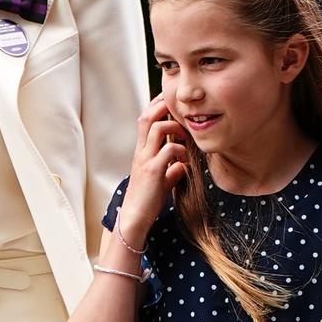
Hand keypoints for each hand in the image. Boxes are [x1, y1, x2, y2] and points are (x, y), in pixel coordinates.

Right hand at [117, 95, 189, 241]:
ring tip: (186, 137)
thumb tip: (183, 167)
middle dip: (163, 106)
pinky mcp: (153, 171)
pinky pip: (168, 151)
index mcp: (141, 151)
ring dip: (175, 127)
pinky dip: (180, 152)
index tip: (171, 104)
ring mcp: (146, 160)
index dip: (156, 107)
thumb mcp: (160, 182)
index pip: (145, 119)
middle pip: (147, 117)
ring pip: (157, 128)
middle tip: (180, 109)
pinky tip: (185, 162)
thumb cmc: (147, 200)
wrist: (135, 218)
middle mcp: (141, 152)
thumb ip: (170, 170)